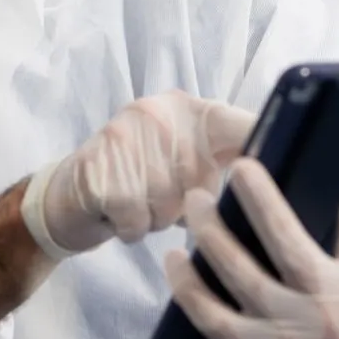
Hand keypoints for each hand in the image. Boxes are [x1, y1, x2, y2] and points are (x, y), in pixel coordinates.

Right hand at [22, 91, 256, 257]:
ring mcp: (122, 139)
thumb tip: (268, 181)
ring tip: (138, 205)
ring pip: (168, 205)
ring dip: (157, 219)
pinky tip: (118, 215)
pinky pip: (137, 219)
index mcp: (181, 108)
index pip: (230, 122)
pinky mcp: (98, 171)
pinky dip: (131, 229)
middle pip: (201, 182)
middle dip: (185, 204)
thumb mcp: (178, 159)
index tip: (273, 169)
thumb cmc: (136, 182)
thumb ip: (216, 159)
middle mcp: (154, 114)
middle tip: (163, 198)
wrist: (65, 196)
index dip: (254, 142)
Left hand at [163, 144, 338, 338]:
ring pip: (241, 275)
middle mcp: (321, 308)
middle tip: (237, 168)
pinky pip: (211, 317)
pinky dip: (188, 287)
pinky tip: (176, 260)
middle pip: (287, 244)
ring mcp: (283, 333)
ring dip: (213, 235)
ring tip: (195, 203)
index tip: (313, 156)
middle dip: (261, 203)